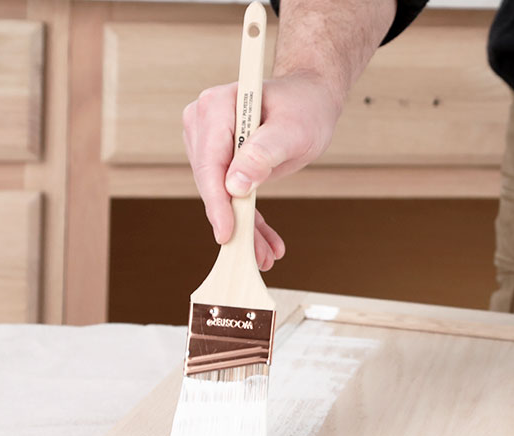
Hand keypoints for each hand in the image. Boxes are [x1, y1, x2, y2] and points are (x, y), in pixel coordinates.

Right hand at [182, 72, 341, 270]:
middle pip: (212, 184)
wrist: (310, 100)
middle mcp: (204, 124)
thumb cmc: (304, 107)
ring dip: (243, 228)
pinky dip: (249, 221)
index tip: (227, 233)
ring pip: (221, 196)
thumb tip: (234, 186)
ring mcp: (209, 143)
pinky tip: (264, 243)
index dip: (218, 202)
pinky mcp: (220, 161)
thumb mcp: (292, 130)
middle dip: (234, 222)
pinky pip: (231, 196)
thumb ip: (264, 153)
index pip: (210, 162)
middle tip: (256, 256)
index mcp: (216, 107)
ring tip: (264, 255)